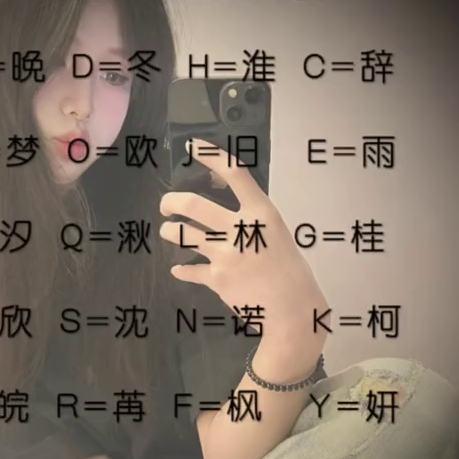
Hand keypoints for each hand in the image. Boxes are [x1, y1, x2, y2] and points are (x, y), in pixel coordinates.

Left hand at [159, 138, 328, 367]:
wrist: (292, 311)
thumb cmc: (291, 272)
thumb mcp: (278, 235)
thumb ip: (252, 221)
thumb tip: (222, 213)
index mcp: (262, 213)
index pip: (234, 173)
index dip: (210, 155)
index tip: (193, 147)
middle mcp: (240, 229)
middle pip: (193, 204)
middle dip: (171, 202)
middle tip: (166, 205)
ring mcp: (225, 254)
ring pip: (181, 235)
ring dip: (170, 232)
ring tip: (168, 232)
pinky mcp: (216, 278)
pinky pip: (189, 270)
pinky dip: (183, 270)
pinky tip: (179, 269)